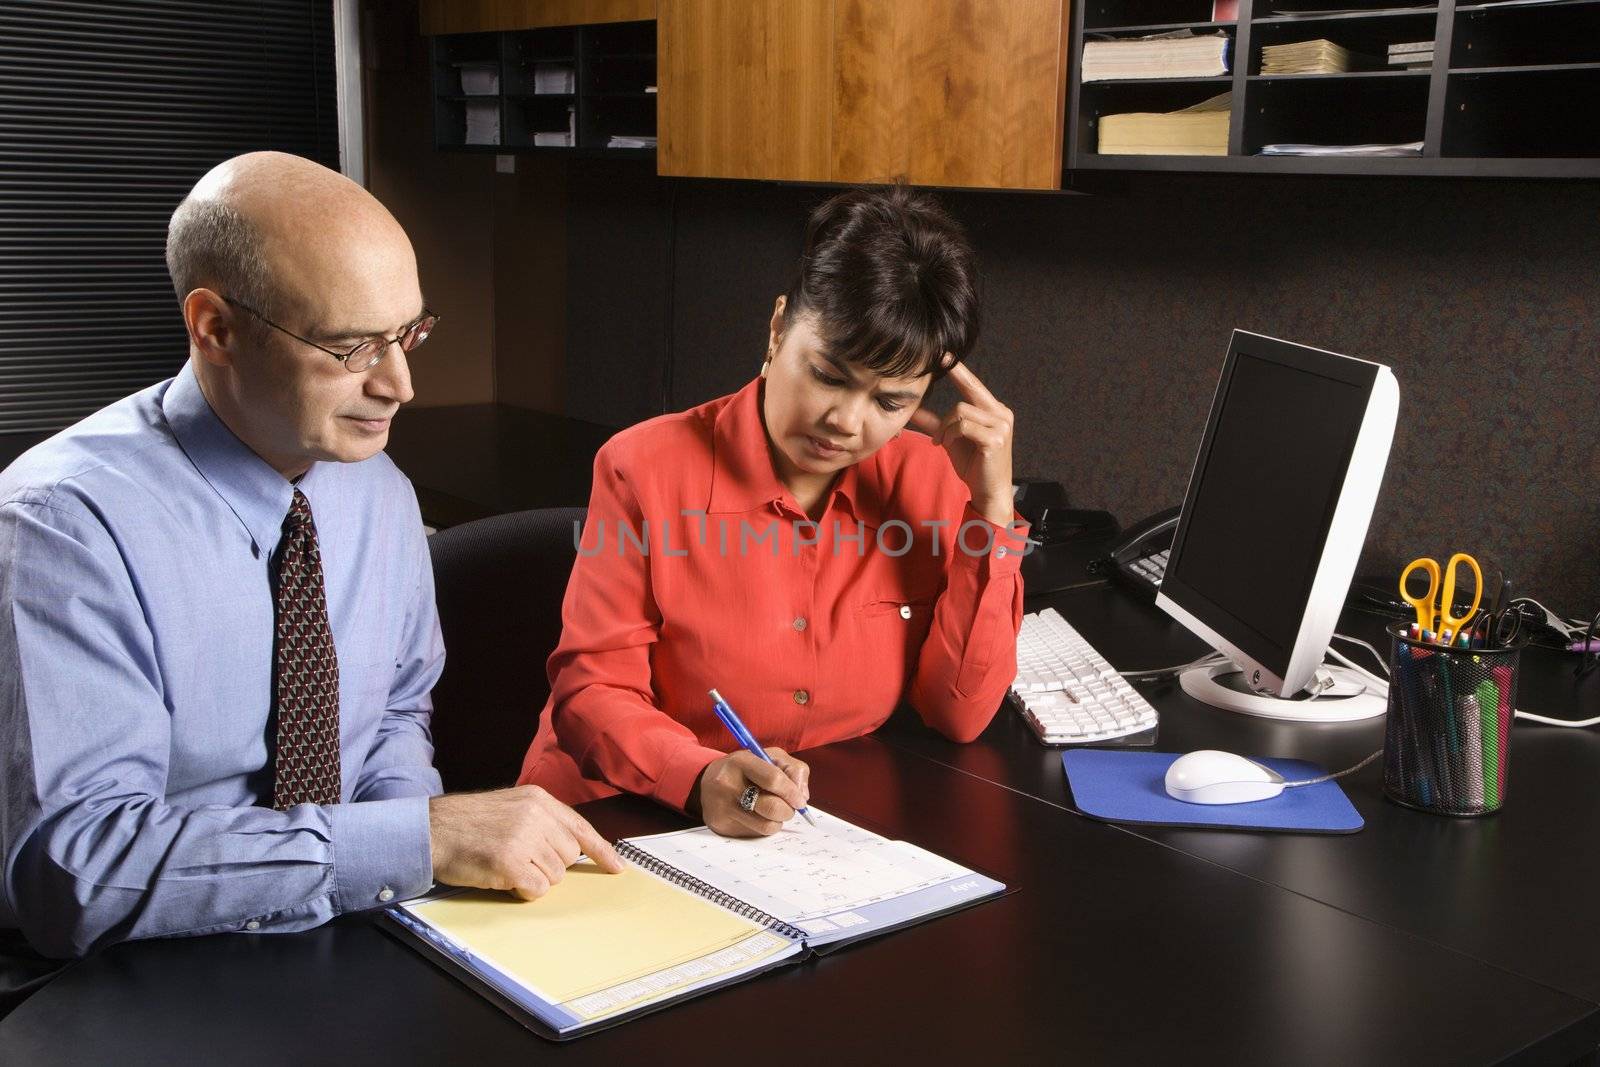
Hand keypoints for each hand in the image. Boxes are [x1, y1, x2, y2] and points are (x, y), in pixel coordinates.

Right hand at [428, 785, 624, 899]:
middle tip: (518, 858)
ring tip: (504, 863)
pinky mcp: (511, 863)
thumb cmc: (467, 824)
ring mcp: (525, 839)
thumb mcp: (510, 806)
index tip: (616, 867)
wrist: (431, 831)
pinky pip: (536, 890)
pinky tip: (501, 876)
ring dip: (532, 878)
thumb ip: (540, 820)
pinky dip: (522, 890)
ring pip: (554, 876)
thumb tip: (569, 847)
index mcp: (538, 799)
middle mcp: (536, 815)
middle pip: (569, 857)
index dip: (601, 850)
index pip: (581, 828)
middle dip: (549, 865)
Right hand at [694, 749, 810, 837]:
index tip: (800, 800)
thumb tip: (802, 797)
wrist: (706, 782)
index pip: (774, 779)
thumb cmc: (745, 769)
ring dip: (777, 821)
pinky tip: (757, 816)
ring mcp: (723, 807)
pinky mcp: (721, 826)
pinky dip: (763, 827)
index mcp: (740, 762)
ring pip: (766, 826)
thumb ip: (793, 770)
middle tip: (789, 807)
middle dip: (788, 810)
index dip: (792, 792)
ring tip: (772, 811)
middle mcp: (728, 784)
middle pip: (772, 808)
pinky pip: (755, 834)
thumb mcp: (768, 757)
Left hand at [906, 362, 1014, 526]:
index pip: (974, 384)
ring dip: (945, 427)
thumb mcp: (951, 439)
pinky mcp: (995, 439)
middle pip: (966, 395)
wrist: (989, 492)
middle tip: (935, 425)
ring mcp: (1001, 426)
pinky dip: (950, 434)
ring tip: (943, 442)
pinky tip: (948, 445)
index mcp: (994, 410)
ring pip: (960, 411)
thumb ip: (935, 423)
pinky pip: (963, 426)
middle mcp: (1002, 413)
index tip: (943, 355)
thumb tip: (913, 411)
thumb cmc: (974, 465)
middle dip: (946, 411)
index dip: (958, 370)